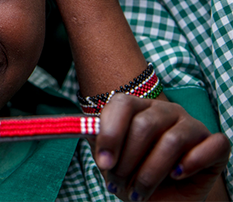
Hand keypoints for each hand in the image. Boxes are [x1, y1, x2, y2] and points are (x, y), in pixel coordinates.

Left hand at [95, 94, 229, 201]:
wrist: (161, 200)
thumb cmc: (132, 174)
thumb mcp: (110, 160)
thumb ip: (98, 142)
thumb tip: (82, 129)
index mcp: (137, 108)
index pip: (122, 105)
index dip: (111, 134)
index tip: (104, 163)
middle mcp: (165, 111)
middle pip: (145, 125)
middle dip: (128, 161)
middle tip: (119, 184)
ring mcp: (191, 125)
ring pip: (172, 140)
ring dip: (151, 173)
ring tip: (139, 192)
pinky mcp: (215, 145)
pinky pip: (212, 145)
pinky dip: (192, 163)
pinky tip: (177, 176)